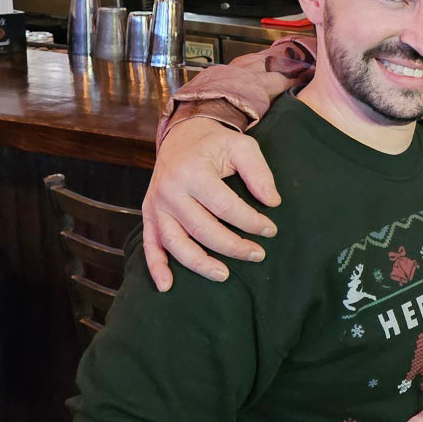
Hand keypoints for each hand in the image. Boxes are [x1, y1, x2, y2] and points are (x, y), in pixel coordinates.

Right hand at [141, 116, 280, 291]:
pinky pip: (149, 244)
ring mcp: (156, 205)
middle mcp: (170, 191)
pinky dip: (155, 267)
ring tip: (224, 275)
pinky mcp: (149, 214)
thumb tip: (273, 202)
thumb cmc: (216, 143)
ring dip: (200, 263)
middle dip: (233, 246)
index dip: (250, 221)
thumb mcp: (242, 146)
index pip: (225, 206)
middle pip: (202, 228)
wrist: (181, 135)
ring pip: (176, 242)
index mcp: (193, 172)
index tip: (270, 230)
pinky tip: (167, 286)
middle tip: (257, 255)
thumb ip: (259, 172)